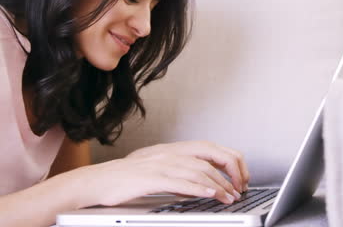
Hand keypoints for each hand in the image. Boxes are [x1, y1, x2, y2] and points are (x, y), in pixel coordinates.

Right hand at [65, 140, 249, 207]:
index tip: (239, 178)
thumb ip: (181, 175)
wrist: (99, 181)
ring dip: (218, 185)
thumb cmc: (127, 179)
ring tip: (229, 197)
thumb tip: (200, 185)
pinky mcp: (152, 178)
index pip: (211, 149)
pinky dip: (199, 188)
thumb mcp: (159, 171)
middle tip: (239, 189)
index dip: (229, 162)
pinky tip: (210, 195)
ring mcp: (162, 164)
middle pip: (210, 156)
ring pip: (199, 170)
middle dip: (229, 173)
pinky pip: (181, 181)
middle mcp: (170, 153)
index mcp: (174, 150)